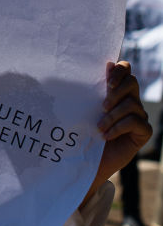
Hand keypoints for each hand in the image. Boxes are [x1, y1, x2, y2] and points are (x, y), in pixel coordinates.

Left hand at [82, 61, 151, 205]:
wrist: (87, 160)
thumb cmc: (82, 132)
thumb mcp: (83, 109)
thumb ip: (90, 89)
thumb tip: (103, 65)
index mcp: (116, 91)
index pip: (125, 69)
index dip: (119, 70)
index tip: (106, 81)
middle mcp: (129, 100)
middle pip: (132, 82)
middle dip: (116, 92)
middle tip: (102, 106)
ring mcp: (138, 116)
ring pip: (132, 103)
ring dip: (113, 115)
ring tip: (99, 127)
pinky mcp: (143, 131)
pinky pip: (136, 121)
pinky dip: (119, 127)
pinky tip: (107, 136)